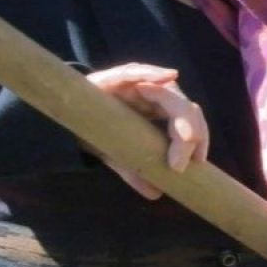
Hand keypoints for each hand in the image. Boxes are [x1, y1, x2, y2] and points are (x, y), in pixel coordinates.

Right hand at [85, 64, 208, 198]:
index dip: (199, 138)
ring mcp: (138, 84)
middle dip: (191, 132)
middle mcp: (155, 96)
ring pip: (169, 92)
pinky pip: (136, 72)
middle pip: (184, 107)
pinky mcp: (116, 78)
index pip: (189, 120)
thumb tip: (156, 194)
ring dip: (180, 114)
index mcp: (161, 112)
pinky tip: (168, 77)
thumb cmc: (100, 131)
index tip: (199, 161)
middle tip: (181, 161)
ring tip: (186, 137)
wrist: (67, 115)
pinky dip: (153, 74)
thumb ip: (136, 170)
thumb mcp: (119, 154)